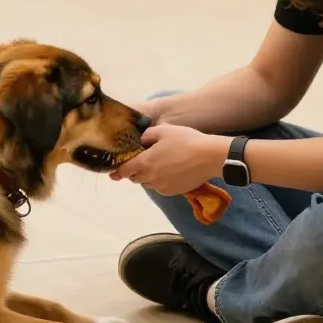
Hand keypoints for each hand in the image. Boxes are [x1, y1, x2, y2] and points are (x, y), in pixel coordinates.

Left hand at [110, 123, 226, 195]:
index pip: (124, 170)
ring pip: (149, 182)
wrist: (209, 157)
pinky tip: (171, 171)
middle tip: (142, 162)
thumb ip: (147, 136)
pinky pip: (161, 187)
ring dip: (149, 176)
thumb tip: (141, 142)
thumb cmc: (185, 140)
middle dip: (135, 171)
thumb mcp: (163, 130)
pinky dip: (161, 180)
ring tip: (160, 164)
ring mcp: (162, 187)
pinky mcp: (173, 192)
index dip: (118, 171)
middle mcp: (151, 178)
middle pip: (135, 178)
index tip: (113, 173)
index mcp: (145, 163)